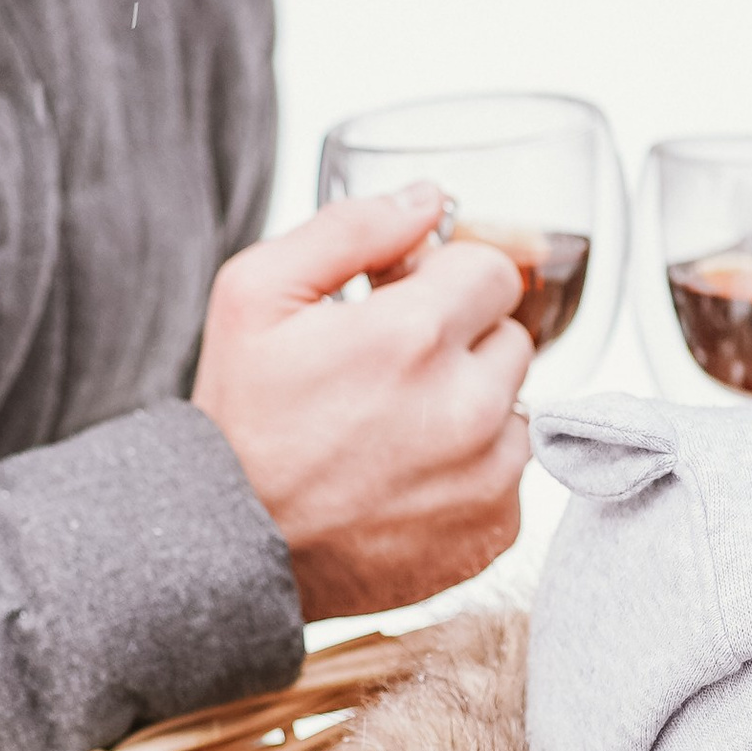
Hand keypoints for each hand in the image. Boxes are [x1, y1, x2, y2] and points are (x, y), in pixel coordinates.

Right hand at [192, 187, 530, 619]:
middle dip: (460, 342)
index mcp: (414, 337)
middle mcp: (467, 408)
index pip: (493, 270)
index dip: (446, 280)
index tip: (406, 304)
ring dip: (473, 407)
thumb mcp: (256, 296)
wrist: (233, 551)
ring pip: (517, 406)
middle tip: (391, 371)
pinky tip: (409, 477)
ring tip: (397, 429)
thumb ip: (351, 229)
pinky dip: (472, 471)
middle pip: (511, 336)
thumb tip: (428, 199)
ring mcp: (487, 475)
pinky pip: (511, 474)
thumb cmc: (240, 424)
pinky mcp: (494, 529)